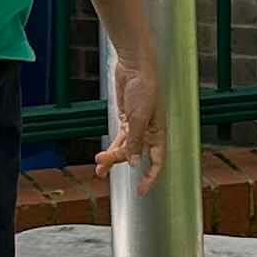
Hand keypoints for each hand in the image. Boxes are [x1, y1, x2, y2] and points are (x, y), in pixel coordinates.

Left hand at [96, 54, 164, 192]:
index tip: (141, 191)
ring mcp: (137, 127)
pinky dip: (111, 149)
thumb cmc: (144, 87)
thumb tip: (135, 162)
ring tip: (98, 169)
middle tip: (103, 169)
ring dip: (112, 158)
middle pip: (135, 155)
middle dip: (119, 162)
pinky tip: (103, 157)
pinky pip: (120, 140)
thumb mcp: (138, 117)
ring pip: (125, 149)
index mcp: (158, 133)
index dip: (150, 177)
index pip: (157, 161)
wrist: (135, 66)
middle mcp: (149, 133)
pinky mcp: (126, 120)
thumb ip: (136, 141)